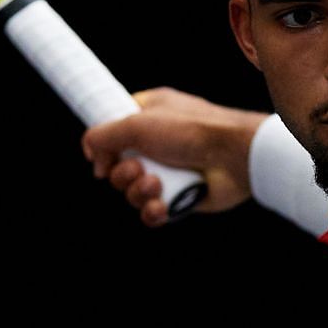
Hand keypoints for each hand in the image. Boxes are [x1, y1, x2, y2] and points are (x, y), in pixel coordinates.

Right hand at [81, 89, 262, 225]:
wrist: (235, 156)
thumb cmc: (192, 131)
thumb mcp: (137, 123)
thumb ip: (103, 136)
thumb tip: (92, 155)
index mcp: (149, 116)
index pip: (115, 129)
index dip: (104, 145)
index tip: (101, 156)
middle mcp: (158, 143)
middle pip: (118, 168)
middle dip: (122, 174)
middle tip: (139, 169)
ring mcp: (170, 171)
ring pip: (133, 192)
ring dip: (138, 193)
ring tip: (156, 185)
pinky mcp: (180, 196)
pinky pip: (152, 212)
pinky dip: (152, 212)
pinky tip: (161, 206)